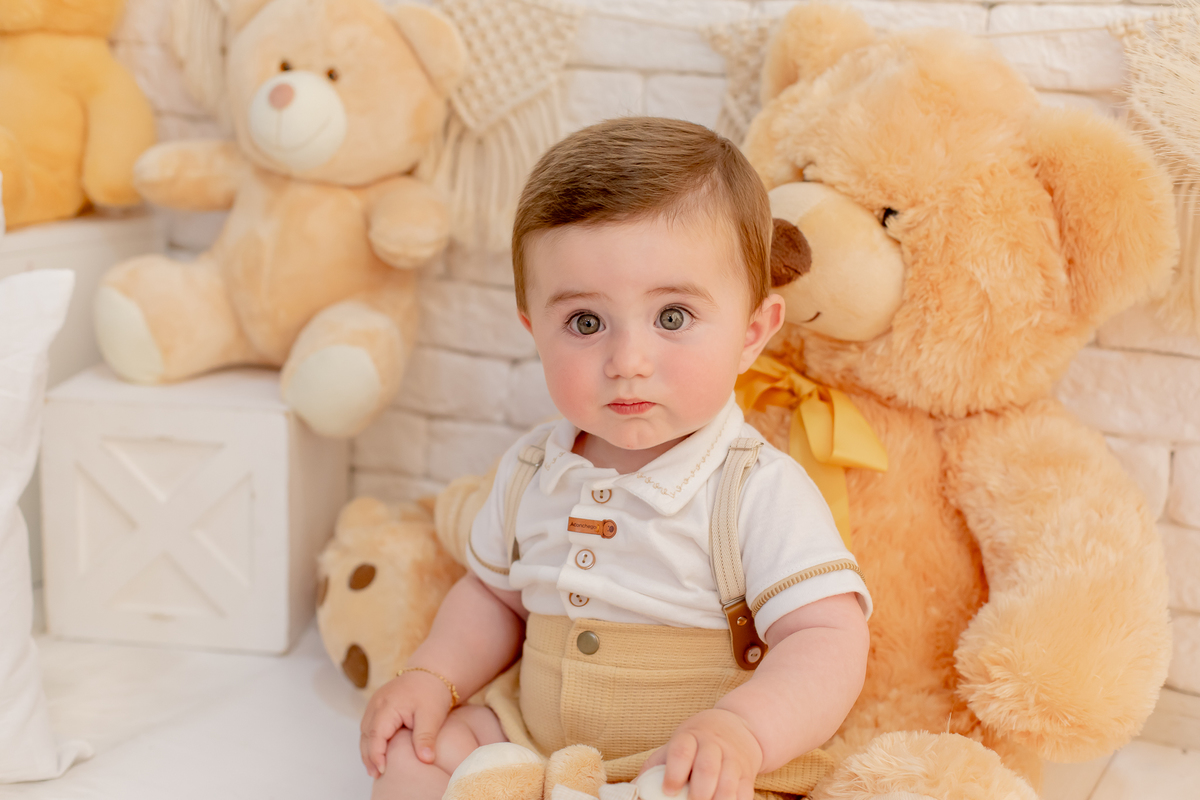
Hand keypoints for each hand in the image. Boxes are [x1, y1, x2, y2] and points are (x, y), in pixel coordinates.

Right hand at [359, 669, 454, 777]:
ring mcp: (375, 704)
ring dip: (368, 750)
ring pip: (365, 731)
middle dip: (369, 756)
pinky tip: (377, 753)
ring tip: (375, 769)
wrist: (431, 672)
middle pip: (366, 735)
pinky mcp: (378, 706)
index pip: (376, 735)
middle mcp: (376, 704)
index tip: (382, 770)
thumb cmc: (432, 692)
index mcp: (387, 705)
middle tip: (376, 775)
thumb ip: (426, 737)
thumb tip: (426, 759)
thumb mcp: (432, 715)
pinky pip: (369, 726)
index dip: (376, 755)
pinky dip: (371, 740)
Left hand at [640, 709, 763, 799]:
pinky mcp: (747, 773)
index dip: (674, 773)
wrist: (733, 727)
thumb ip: (654, 767)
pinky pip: (745, 792)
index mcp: (690, 737)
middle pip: (707, 768)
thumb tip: (632, 791)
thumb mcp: (674, 745)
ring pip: (729, 782)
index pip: (681, 752)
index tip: (668, 791)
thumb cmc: (695, 742)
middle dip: (699, 791)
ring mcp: (733, 759)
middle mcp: (713, 746)